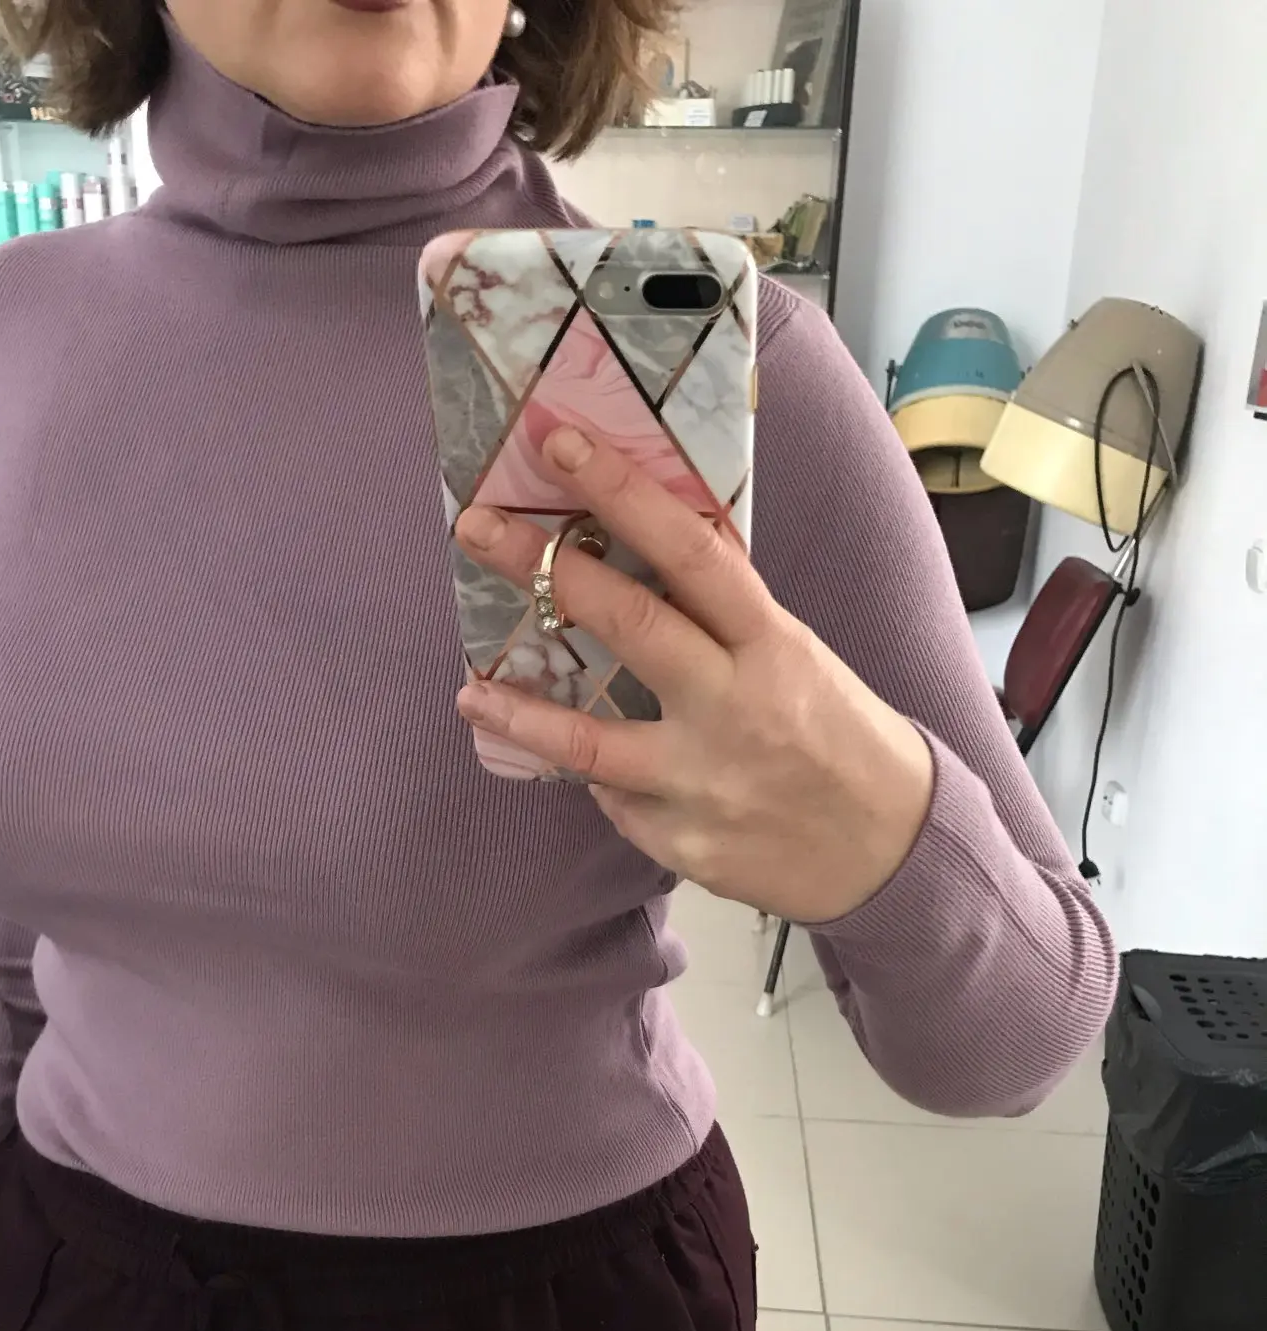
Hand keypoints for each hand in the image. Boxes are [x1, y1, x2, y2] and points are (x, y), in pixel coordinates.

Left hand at [454, 426, 934, 925]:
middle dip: (544, 571)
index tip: (564, 446)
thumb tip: (640, 552)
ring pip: (589, 743)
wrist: (891, 853)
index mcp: (773, 645)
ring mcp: (703, 781)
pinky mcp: (682, 841)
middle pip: (630, 627)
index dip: (625, 493)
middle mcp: (735, 708)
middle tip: (476, 528)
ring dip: (520, 712)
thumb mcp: (799, 658)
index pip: (693, 553)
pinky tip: (590, 773)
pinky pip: (616, 801)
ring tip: (471, 693)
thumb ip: (725, 619)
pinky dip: (601, 780)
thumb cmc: (840, 738)